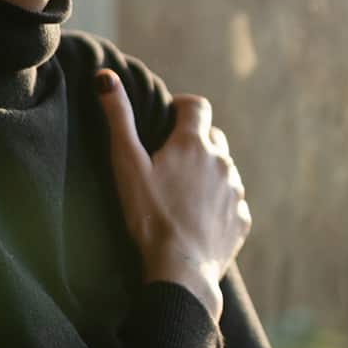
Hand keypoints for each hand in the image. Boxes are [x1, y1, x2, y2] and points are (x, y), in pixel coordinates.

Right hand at [96, 70, 250, 320]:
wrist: (180, 271)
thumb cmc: (149, 217)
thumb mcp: (127, 165)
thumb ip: (118, 119)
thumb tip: (106, 77)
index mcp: (194, 144)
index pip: (197, 106)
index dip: (183, 107)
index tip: (169, 118)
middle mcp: (222, 162)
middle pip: (213, 137)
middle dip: (195, 141)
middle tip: (171, 161)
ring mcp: (235, 191)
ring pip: (224, 170)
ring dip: (208, 173)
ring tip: (182, 194)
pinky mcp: (242, 219)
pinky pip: (232, 202)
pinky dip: (218, 204)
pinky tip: (197, 219)